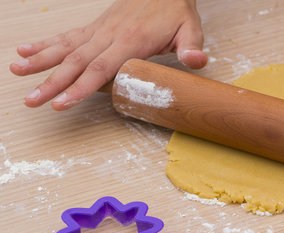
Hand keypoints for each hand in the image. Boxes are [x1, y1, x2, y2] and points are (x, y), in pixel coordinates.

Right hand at [9, 0, 206, 109]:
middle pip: (77, 62)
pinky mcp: (96, 27)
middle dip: (53, 82)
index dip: (81, 88)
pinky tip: (27, 50)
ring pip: (66, 48)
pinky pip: (68, 36)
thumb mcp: (191, 29)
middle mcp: (109, 35)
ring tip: (18, 72)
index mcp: (131, 41)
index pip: (101, 69)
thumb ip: (192, 47)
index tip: (61, 103)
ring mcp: (100, 30)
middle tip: (32, 100)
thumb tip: (197, 61)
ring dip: (41, 61)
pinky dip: (46, 43)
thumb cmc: (175, 10)